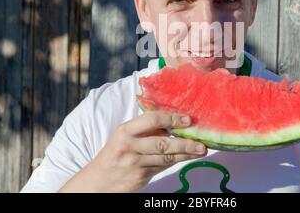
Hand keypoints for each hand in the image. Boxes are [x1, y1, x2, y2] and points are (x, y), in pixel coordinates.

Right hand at [58, 111, 205, 191]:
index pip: (152, 120)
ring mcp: (136, 163)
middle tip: (200, 142)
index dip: (171, 118)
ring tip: (201, 150)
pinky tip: (188, 158)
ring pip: (166, 158)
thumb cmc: (115, 152)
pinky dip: (177, 162)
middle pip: (163, 143)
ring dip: (186, 154)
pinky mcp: (141, 177)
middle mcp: (130, 146)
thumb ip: (145, 129)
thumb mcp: (125, 135)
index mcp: (126, 130)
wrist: (98, 181)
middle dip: (184, 142)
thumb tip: (173, 122)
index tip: (187, 119)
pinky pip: (163, 167)